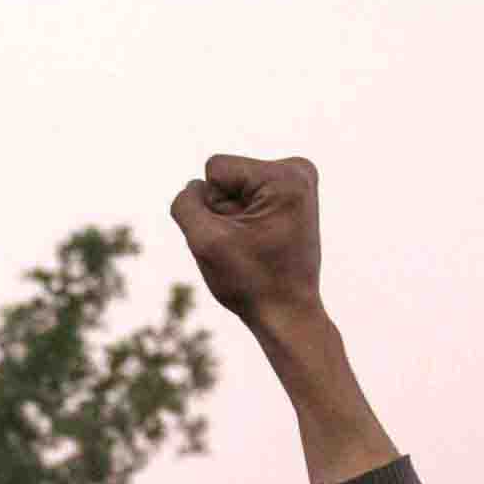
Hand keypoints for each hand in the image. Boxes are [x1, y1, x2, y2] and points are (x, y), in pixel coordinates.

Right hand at [169, 154, 326, 335]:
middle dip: (225, 212)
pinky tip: (261, 241)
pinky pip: (246, 196)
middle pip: (226, 177)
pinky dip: (244, 220)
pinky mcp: (292, 194)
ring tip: (255, 245)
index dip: (214, 207)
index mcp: (284, 176)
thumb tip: (194, 186)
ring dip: (233, 218)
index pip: (215, 169)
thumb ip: (185, 204)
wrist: (287, 314)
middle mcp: (297, 170)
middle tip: (249, 245)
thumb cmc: (251, 283)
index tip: (242, 238)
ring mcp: (298, 181)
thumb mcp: (205, 242)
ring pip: (233, 188)